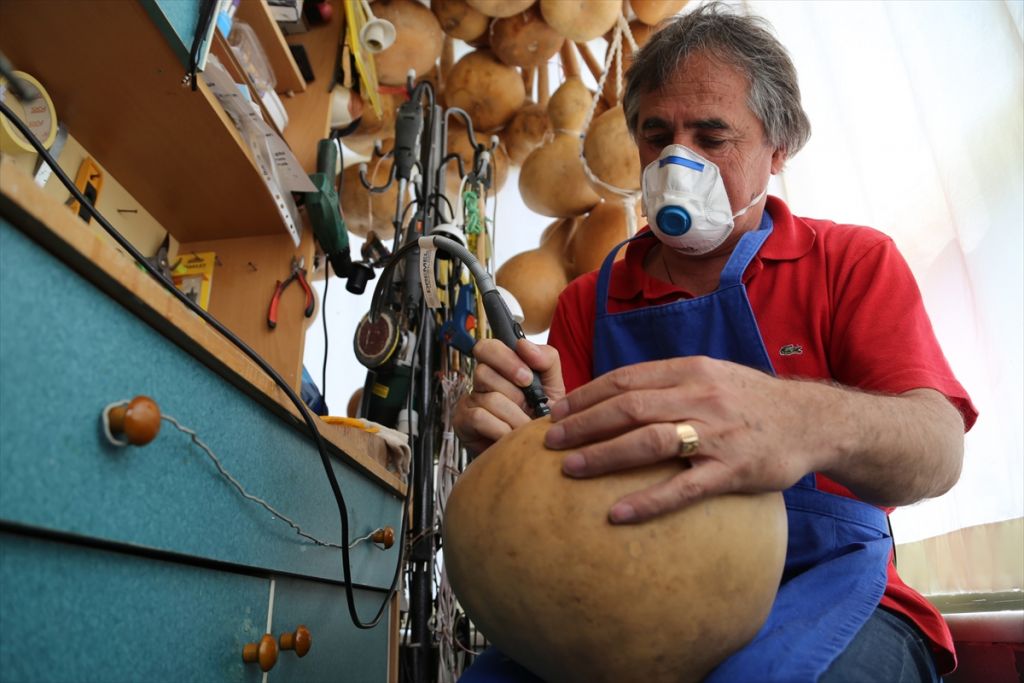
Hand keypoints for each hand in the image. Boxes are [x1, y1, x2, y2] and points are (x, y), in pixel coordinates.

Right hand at [453, 338, 564, 454]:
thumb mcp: (553, 386)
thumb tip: (524, 345)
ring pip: (488, 398)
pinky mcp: (462, 422)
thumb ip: (547, 360)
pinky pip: (480, 418)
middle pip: (485, 372)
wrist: (536, 454)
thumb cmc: (542, 419)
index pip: (487, 347)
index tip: (527, 378)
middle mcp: (481, 381)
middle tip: (529, 407)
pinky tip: (509, 436)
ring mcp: (469, 401)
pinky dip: (500, 429)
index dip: (506, 359)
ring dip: (513, 416)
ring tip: (524, 428)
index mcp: (501, 368)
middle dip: (514, 393)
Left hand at [544, 356, 827, 522]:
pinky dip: (647, 501)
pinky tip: (618, 514)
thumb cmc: (752, 401)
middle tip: (550, 441)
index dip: (586, 395)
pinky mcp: (732, 470)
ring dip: (603, 455)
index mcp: (690, 371)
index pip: (626, 379)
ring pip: (648, 441)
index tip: (557, 410)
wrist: (813, 421)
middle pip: (628, 407)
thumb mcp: (712, 376)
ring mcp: (716, 434)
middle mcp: (700, 397)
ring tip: (570, 469)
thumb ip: (669, 382)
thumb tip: (617, 395)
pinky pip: (683, 488)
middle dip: (583, 424)